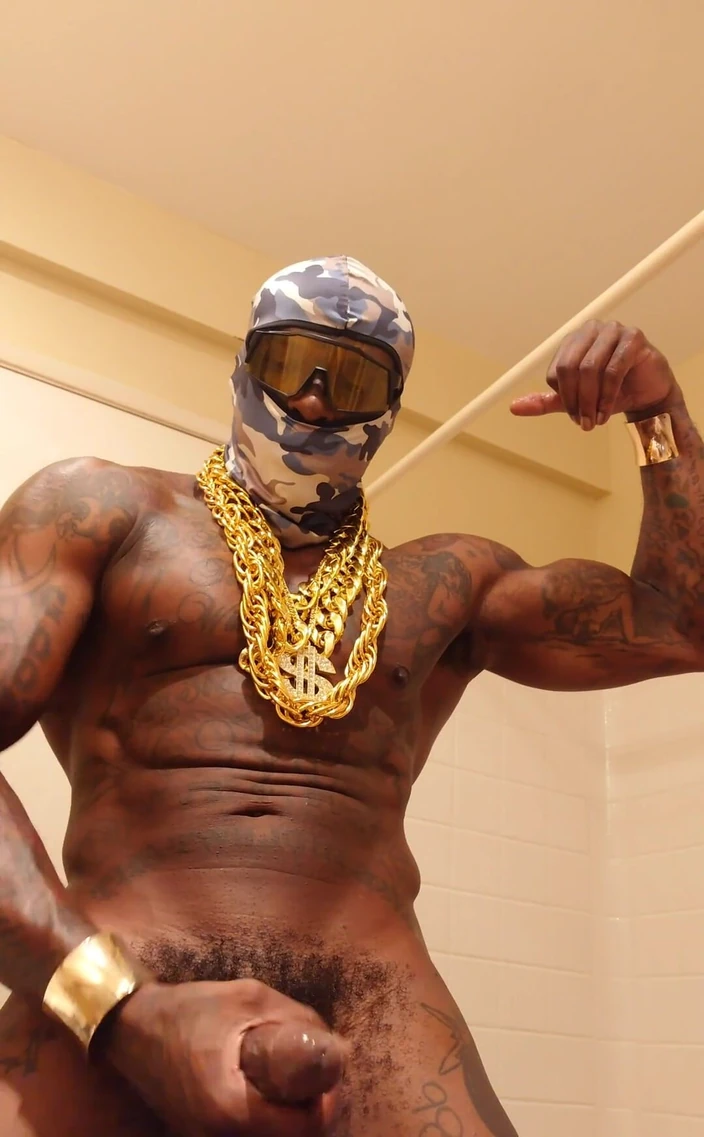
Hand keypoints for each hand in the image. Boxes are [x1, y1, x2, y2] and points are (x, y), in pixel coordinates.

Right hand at [102, 979, 347, 1136]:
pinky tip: (266, 1087)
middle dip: (308, 1110)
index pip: (303, 1127)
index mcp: (232, 1110)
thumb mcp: (250, 998)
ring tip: (292, 1080)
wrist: (132, 1027)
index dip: (325, 1101)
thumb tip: (335, 1045)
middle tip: (316, 1077)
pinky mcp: (199, 1136)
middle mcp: (218, 1136)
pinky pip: (246, 1133)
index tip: (329, 1074)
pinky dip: (264, 1117)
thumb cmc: (191, 1009)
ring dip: (287, 1115)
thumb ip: (296, 1020)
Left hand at [510, 320, 678, 429]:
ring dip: (591, 400)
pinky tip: (607, 412)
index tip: (575, 416)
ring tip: (596, 420)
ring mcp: (613, 331)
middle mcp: (591, 330)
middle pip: (570, 367)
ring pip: (590, 369)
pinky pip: (613, 369)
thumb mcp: (575, 400)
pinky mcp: (633, 338)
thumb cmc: (612, 392)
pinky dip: (607, 396)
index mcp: (573, 341)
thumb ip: (546, 401)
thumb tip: (513, 407)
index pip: (557, 370)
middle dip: (576, 400)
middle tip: (584, 422)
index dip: (564, 397)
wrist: (648, 394)